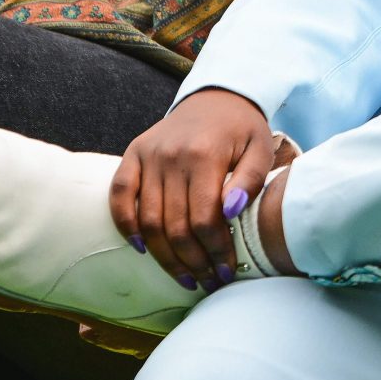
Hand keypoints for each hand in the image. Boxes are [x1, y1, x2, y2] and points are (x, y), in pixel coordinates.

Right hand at [110, 89, 280, 287]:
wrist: (216, 97)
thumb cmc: (242, 129)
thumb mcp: (260, 149)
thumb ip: (249, 181)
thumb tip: (230, 212)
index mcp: (204, 155)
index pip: (204, 218)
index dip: (215, 251)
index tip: (227, 272)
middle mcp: (171, 156)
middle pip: (175, 225)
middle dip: (193, 262)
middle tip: (208, 282)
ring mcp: (148, 156)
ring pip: (147, 219)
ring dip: (165, 256)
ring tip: (185, 277)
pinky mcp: (132, 154)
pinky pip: (120, 195)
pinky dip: (125, 224)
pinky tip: (142, 248)